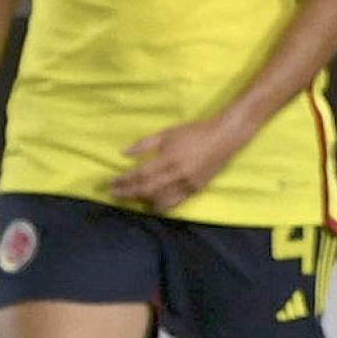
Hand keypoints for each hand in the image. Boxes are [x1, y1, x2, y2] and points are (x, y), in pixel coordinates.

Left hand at [111, 117, 246, 212]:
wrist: (224, 137)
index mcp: (170, 158)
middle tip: (114, 194)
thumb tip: (124, 154)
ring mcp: (188, 184)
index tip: (111, 183)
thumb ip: (145, 144)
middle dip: (128, 193)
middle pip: (147, 189)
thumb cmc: (194, 132)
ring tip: (131, 199)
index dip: (124, 180)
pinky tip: (152, 205)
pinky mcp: (196, 190)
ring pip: (160, 200)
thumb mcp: (168, 133)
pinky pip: (175, 203)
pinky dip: (161, 206)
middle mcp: (178, 174)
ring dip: (143, 201)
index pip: (141, 174)